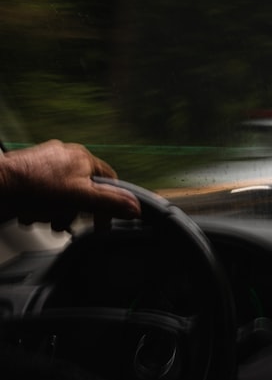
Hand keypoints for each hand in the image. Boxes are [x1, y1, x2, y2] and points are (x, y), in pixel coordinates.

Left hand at [0, 140, 141, 230]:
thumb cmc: (32, 185)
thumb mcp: (80, 197)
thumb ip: (110, 202)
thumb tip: (135, 207)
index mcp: (83, 157)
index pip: (109, 181)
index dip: (109, 203)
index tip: (103, 221)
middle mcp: (66, 157)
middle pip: (84, 191)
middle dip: (75, 211)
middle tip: (67, 222)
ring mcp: (45, 164)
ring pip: (62, 195)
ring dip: (55, 212)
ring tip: (45, 218)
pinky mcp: (28, 173)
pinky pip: (43, 194)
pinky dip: (39, 207)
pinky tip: (32, 213)